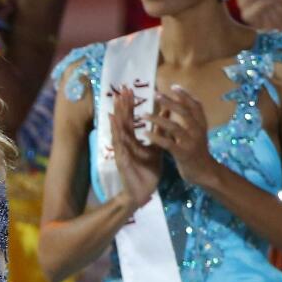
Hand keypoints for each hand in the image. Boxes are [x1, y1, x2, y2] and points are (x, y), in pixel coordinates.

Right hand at [109, 86, 161, 213]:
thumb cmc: (147, 172)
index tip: (130, 90)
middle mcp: (125, 144)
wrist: (142, 193)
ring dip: (117, 114)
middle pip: (123, 121)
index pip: (130, 120)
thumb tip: (167, 117)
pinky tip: (114, 122)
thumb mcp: (157, 149)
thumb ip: (160, 133)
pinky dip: (115, 132)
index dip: (129, 105)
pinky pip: (118, 144)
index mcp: (133, 141)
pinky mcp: (121, 159)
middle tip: (122, 88)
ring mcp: (121, 151)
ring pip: (118, 130)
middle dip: (122, 105)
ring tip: (116, 100)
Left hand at [148, 85, 220, 186]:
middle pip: (185, 112)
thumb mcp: (196, 135)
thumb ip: (188, 122)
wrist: (204, 173)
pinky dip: (156, 137)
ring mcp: (191, 143)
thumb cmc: (196, 153)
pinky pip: (168, 144)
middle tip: (156, 95)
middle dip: (170, 102)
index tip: (173, 86)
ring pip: (174, 127)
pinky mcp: (183, 154)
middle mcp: (198, 131)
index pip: (196, 105)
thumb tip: (176, 105)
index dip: (185, 95)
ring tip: (143, 115)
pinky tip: (145, 133)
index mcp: (202, 125)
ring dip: (157, 119)